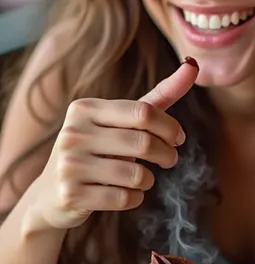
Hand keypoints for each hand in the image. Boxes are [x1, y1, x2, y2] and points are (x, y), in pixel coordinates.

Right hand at [29, 58, 198, 230]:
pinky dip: (135, 198)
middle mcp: (73, 133)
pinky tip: (126, 194)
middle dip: (167, 154)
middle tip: (170, 160)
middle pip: (143, 142)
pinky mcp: (71, 195)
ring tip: (143, 179)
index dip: (170, 127)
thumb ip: (159, 97)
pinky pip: (123, 198)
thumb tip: (193, 65)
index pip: (143, 112)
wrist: (53, 194)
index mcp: (85, 109)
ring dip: (149, 180)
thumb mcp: (122, 122)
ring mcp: (69, 164)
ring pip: (135, 175)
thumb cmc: (99, 150)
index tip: (178, 138)